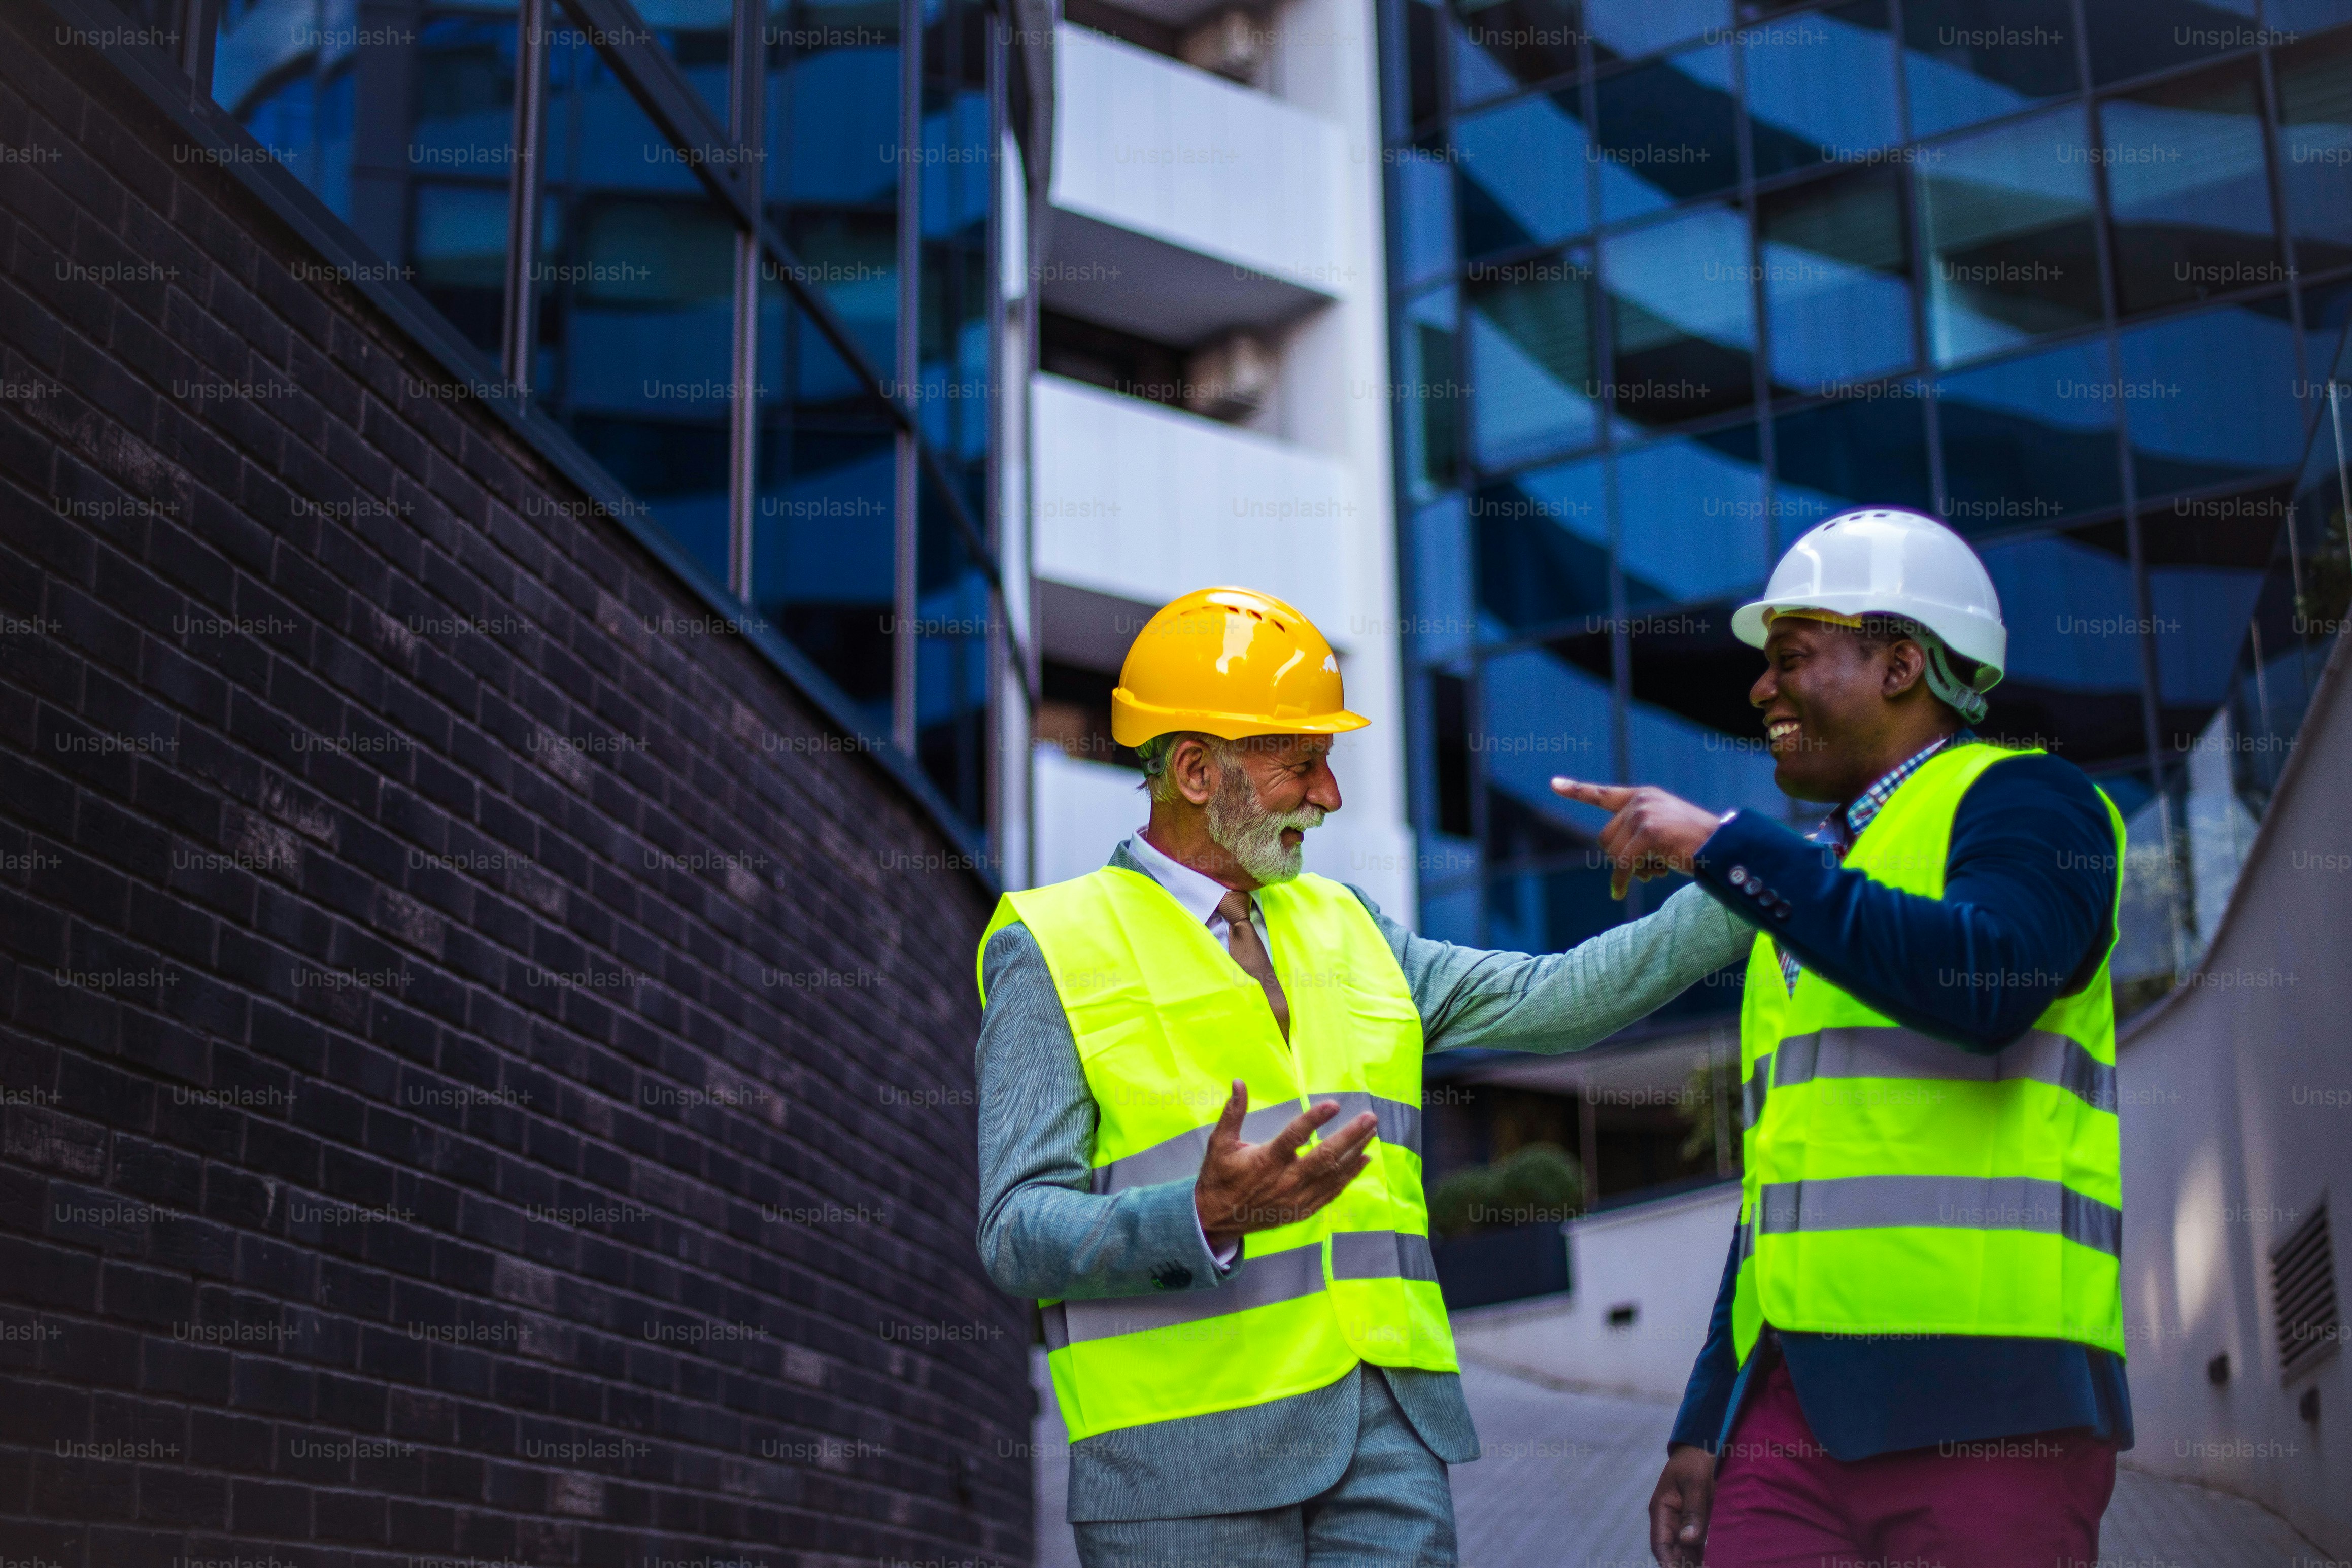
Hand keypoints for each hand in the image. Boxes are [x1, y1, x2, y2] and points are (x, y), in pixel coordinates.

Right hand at [1193, 1080, 1377, 1251]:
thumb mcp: (1220, 1143)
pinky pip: (1332, 1192)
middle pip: (1325, 1157)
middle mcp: (1285, 1181)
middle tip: (1370, 1118)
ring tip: (1371, 1132)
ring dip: (1355, 1152)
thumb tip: (1238, 1082)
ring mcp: (1296, 1199)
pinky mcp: (1302, 1211)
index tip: (1334, 1105)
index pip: (1295, 1137)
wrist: (1215, 1220)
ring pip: (1333, 1175)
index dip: (1315, 1119)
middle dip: (1351, 1136)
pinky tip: (1362, 1159)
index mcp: (1266, 1161)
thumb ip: (1233, 1112)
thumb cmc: (1219, 1177)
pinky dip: (1349, 1176)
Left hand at [1552, 779, 1722, 898]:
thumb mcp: (1662, 833)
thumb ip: (1637, 835)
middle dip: (1620, 859)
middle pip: (1605, 838)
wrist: (1725, 848)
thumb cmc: (1696, 846)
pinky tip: (1618, 893)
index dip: (1577, 790)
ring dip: (1630, 869)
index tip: (1554, 784)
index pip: (1603, 794)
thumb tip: (1614, 860)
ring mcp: (1644, 813)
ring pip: (1613, 852)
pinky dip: (1620, 881)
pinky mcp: (1649, 831)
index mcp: (1643, 796)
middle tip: (1648, 869)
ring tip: (1657, 870)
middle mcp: (1641, 800)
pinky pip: (1623, 864)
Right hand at [1648, 1444, 1715, 1567]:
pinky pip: (1694, 1544)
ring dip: (1691, 1563)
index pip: (1660, 1544)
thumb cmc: (1696, 1462)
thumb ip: (1693, 1513)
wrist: (1703, 1447)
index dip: (1668, 1564)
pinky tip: (1709, 1564)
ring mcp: (1681, 1521)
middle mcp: (1668, 1519)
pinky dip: (1699, 1556)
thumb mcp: (1696, 1485)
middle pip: (1672, 1551)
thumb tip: (1688, 1541)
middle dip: (1681, 1566)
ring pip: (1683, 1550)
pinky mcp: (1693, 1521)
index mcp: (1661, 1509)